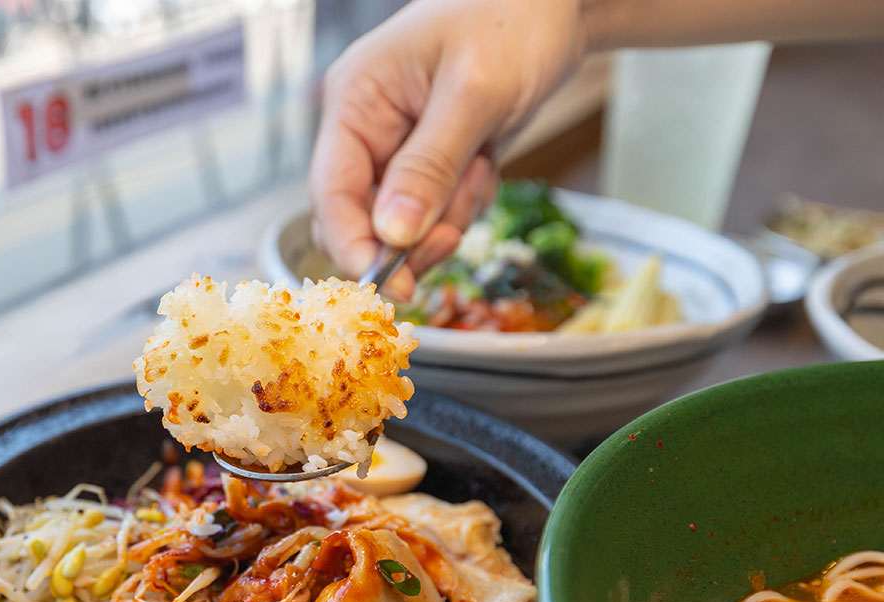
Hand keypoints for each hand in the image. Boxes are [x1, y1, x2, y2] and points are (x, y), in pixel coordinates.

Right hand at [310, 0, 588, 297]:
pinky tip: (486, 165)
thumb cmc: (514, 20)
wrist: (559, 3)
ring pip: (403, 226)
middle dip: (408, 239)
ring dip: (447, 216)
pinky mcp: (430, 162)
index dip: (352, 244)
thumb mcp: (473, 94)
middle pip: (360, 219)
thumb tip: (391, 236)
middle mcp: (367, 128)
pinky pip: (435, 213)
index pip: (330, 191)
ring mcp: (398, 148)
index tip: (384, 286)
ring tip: (481, 170)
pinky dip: (464, 205)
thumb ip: (429, 167)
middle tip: (452, 238)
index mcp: (356, 101)